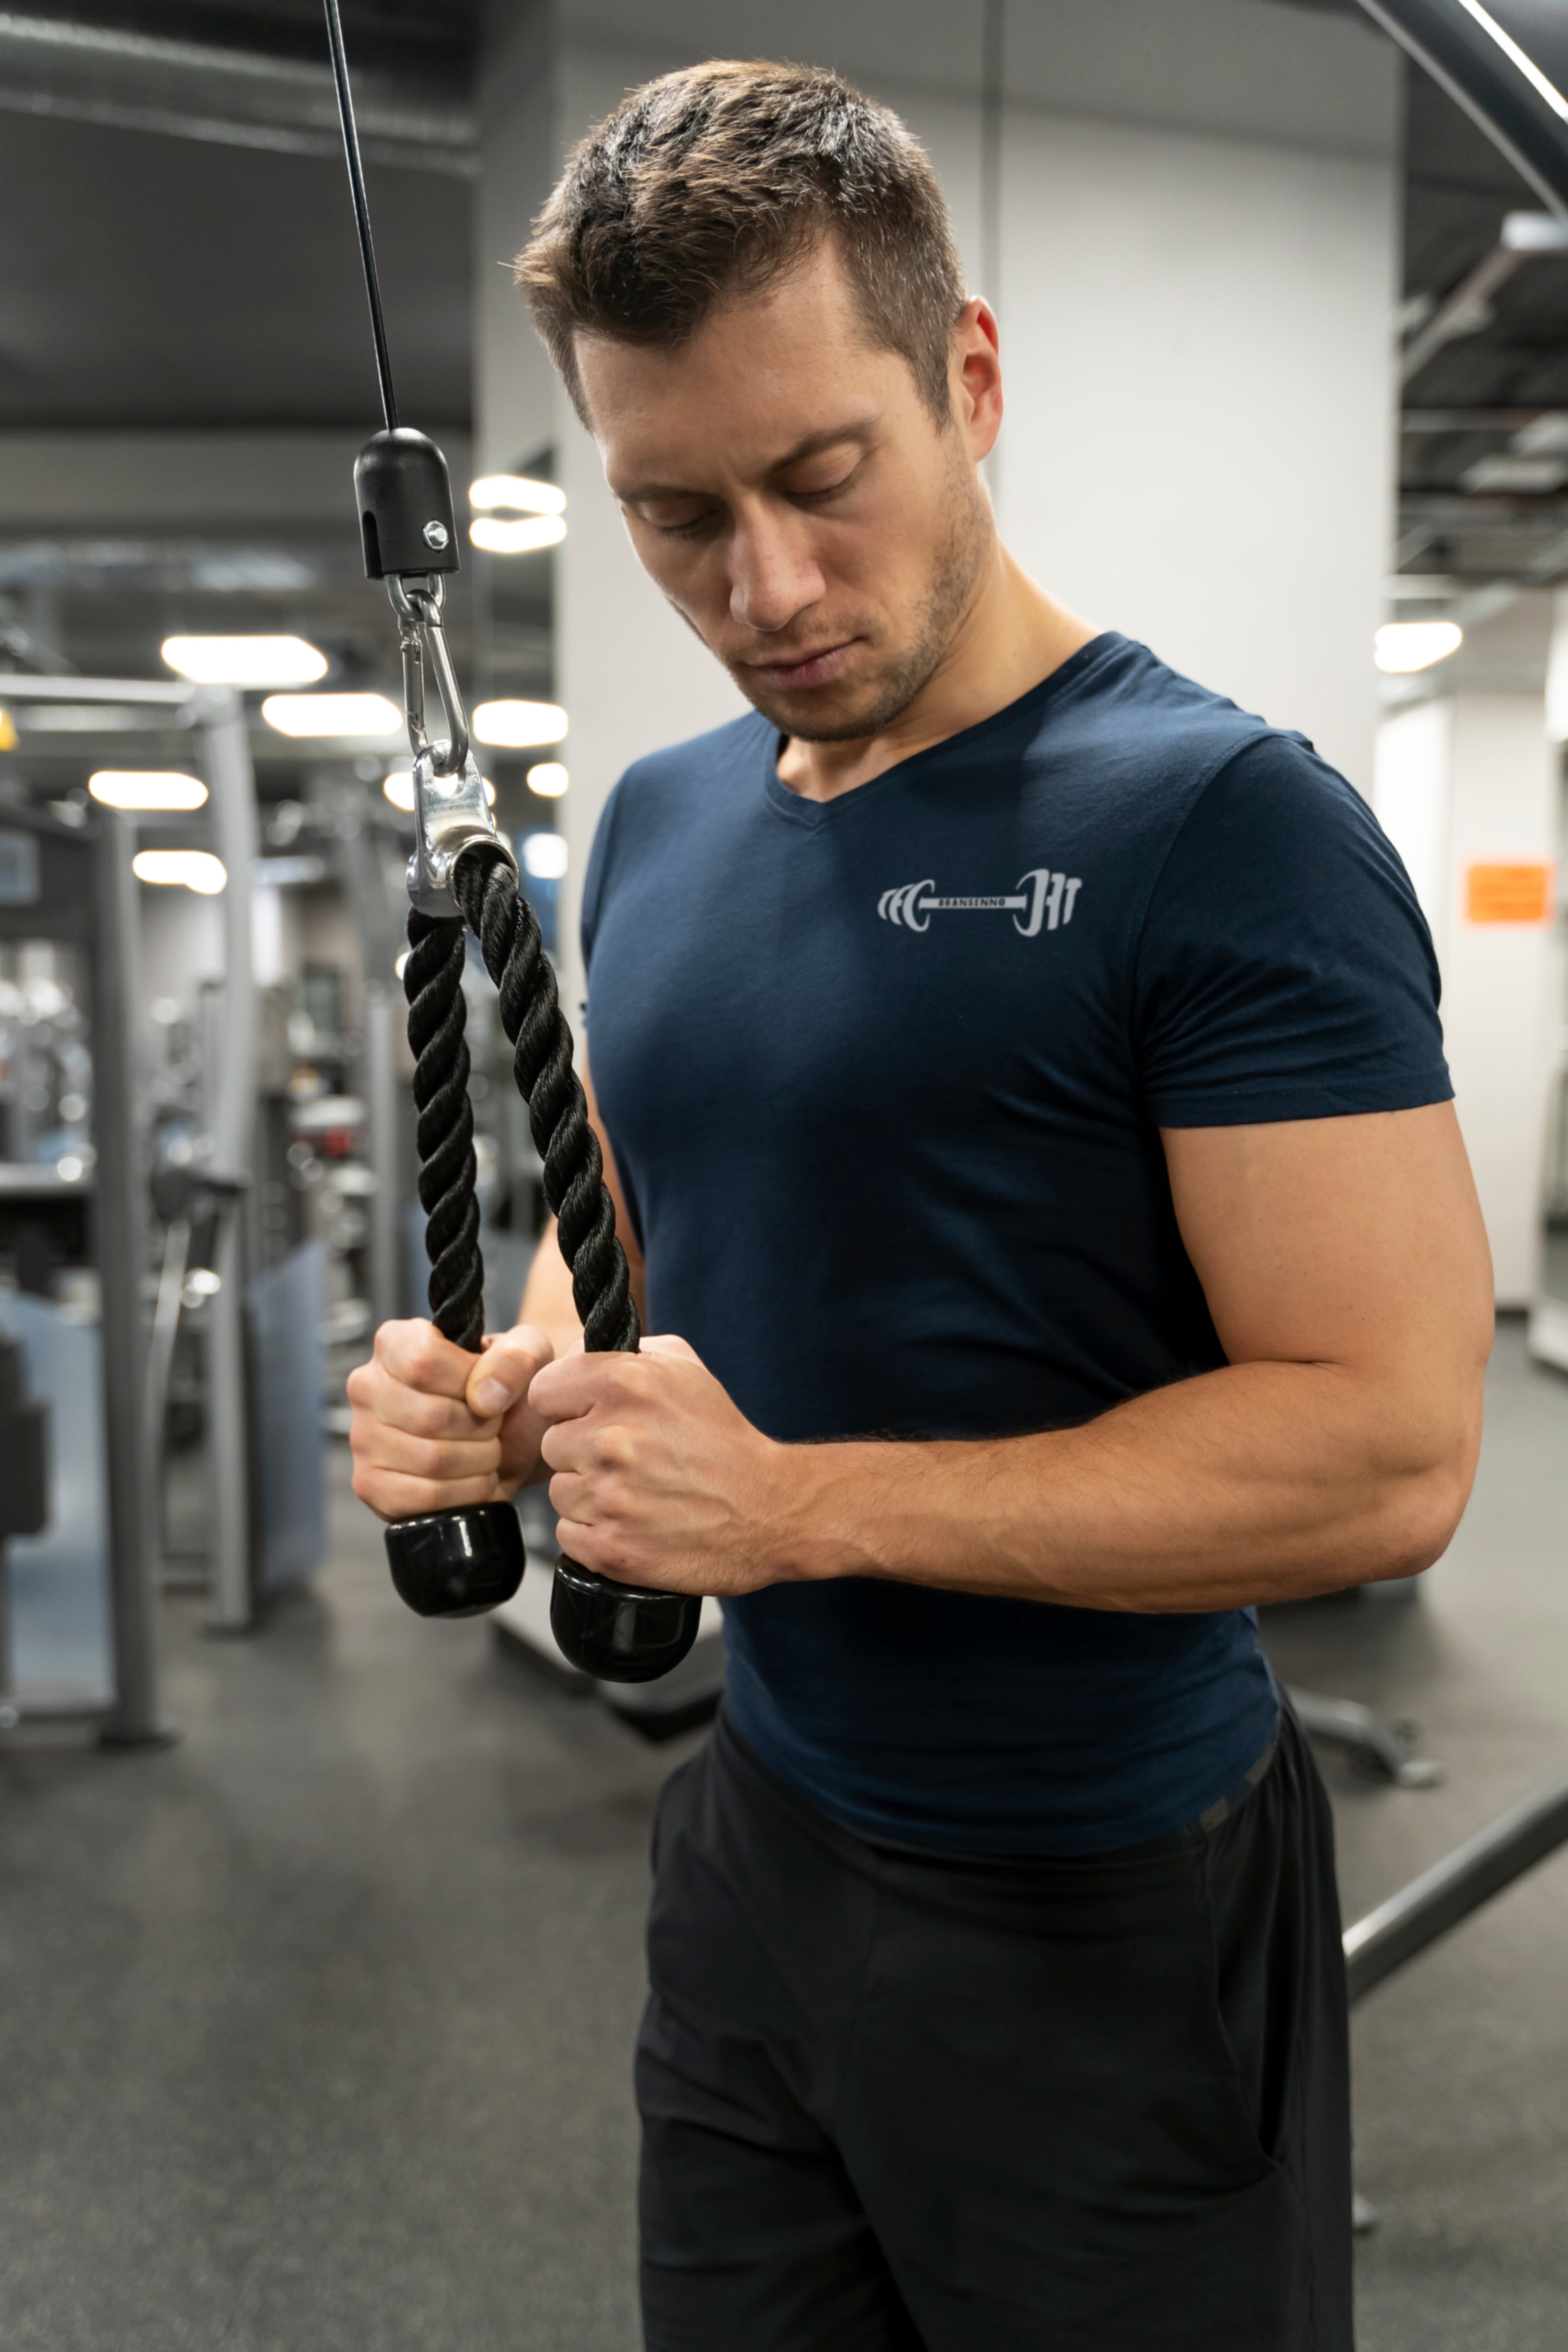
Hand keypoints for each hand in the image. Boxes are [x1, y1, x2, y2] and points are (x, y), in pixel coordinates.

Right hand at [348, 1318, 555, 1522]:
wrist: (510, 1439)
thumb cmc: (508, 1389)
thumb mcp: (528, 1354)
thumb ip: (516, 1357)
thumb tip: (485, 1397)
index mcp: (395, 1343)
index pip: (423, 1360)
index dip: (468, 1380)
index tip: (487, 1389)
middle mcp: (367, 1386)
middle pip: (431, 1416)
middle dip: (482, 1428)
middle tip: (493, 1426)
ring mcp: (362, 1439)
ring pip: (431, 1460)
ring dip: (478, 1461)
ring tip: (485, 1450)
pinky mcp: (370, 1486)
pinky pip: (424, 1498)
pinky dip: (466, 1493)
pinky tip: (473, 1480)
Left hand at [529, 1336, 787, 1593]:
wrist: (768, 1510)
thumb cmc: (723, 1439)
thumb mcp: (686, 1371)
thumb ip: (627, 1352)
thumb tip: (575, 1356)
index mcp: (625, 1384)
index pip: (544, 1390)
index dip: (566, 1404)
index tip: (589, 1415)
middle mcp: (611, 1437)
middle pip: (551, 1444)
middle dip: (582, 1451)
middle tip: (628, 1459)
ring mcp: (609, 1497)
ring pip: (560, 1491)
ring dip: (589, 1493)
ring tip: (636, 1492)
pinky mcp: (610, 1547)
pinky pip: (569, 1533)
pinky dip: (595, 1532)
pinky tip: (633, 1522)